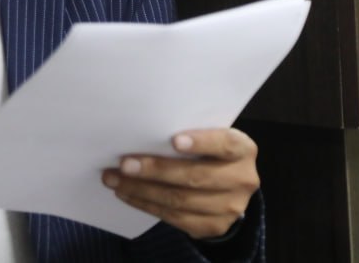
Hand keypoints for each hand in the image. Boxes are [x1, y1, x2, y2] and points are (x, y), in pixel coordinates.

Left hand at [101, 128, 258, 240]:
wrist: (227, 186)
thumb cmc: (208, 151)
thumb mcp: (209, 135)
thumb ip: (189, 134)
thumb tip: (143, 132)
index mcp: (243, 149)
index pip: (224, 144)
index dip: (201, 142)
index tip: (173, 140)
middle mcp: (242, 179)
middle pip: (195, 176)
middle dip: (156, 170)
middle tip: (125, 164)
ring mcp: (230, 207)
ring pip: (181, 200)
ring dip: (142, 190)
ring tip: (115, 180)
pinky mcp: (214, 226)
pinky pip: (175, 218)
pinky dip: (147, 205)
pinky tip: (128, 195)